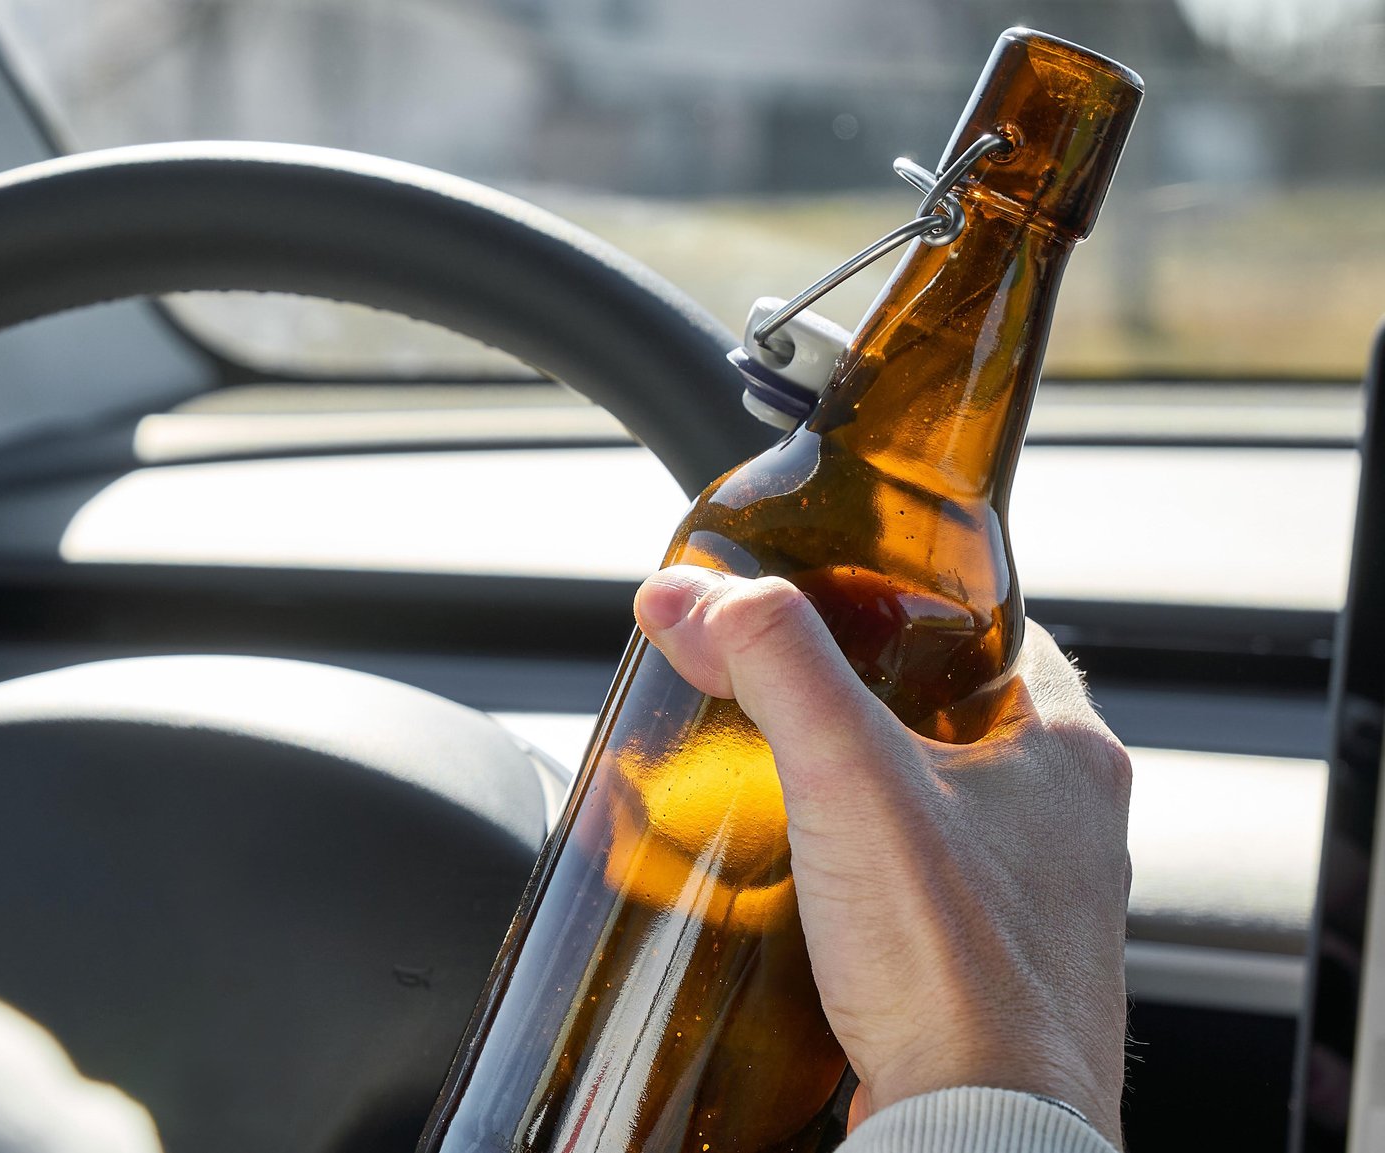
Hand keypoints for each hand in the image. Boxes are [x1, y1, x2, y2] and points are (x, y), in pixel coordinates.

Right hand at [635, 566, 1130, 1146]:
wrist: (979, 1130)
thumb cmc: (957, 969)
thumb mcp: (850, 775)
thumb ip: (775, 665)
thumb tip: (695, 595)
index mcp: (1069, 752)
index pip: (990, 630)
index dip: (905, 604)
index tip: (830, 602)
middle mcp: (1073, 827)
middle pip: (953, 721)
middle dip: (863, 707)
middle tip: (781, 701)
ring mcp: (1040, 908)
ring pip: (940, 813)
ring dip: (863, 799)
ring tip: (779, 792)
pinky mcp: (995, 975)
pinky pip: (926, 897)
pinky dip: (867, 882)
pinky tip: (807, 891)